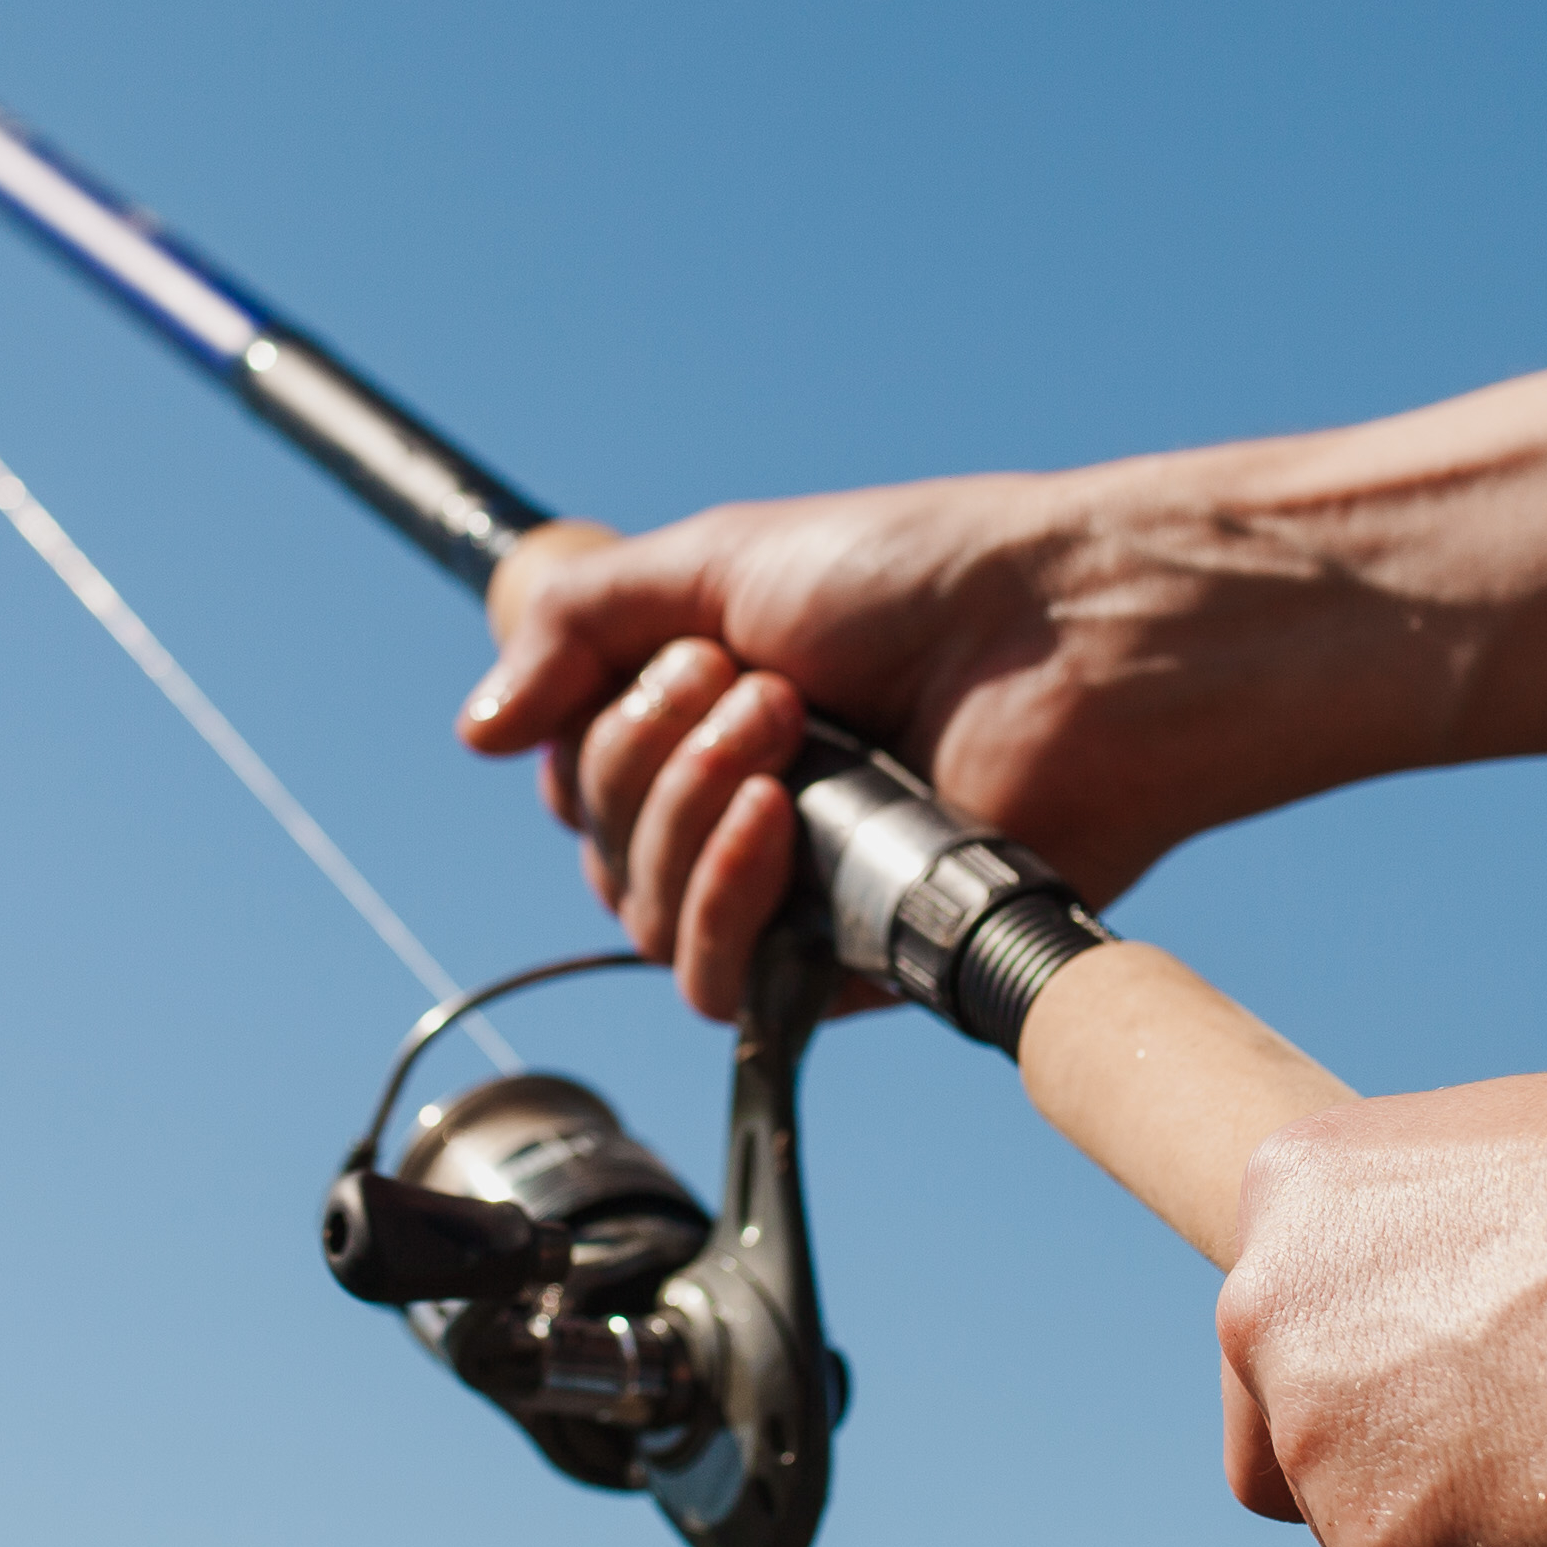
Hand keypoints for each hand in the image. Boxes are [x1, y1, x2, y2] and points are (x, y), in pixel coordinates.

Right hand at [452, 345, 1546, 1015]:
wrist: (1075, 638)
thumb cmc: (933, 578)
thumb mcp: (721, 565)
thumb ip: (580, 629)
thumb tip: (470, 730)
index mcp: (714, 723)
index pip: (572, 771)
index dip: (593, 720)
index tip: (685, 650)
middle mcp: (748, 812)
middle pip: (593, 841)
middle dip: (646, 751)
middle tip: (754, 682)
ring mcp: (798, 891)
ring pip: (642, 912)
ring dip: (683, 813)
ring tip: (786, 728)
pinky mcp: (853, 962)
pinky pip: (721, 982)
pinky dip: (720, 900)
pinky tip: (771, 824)